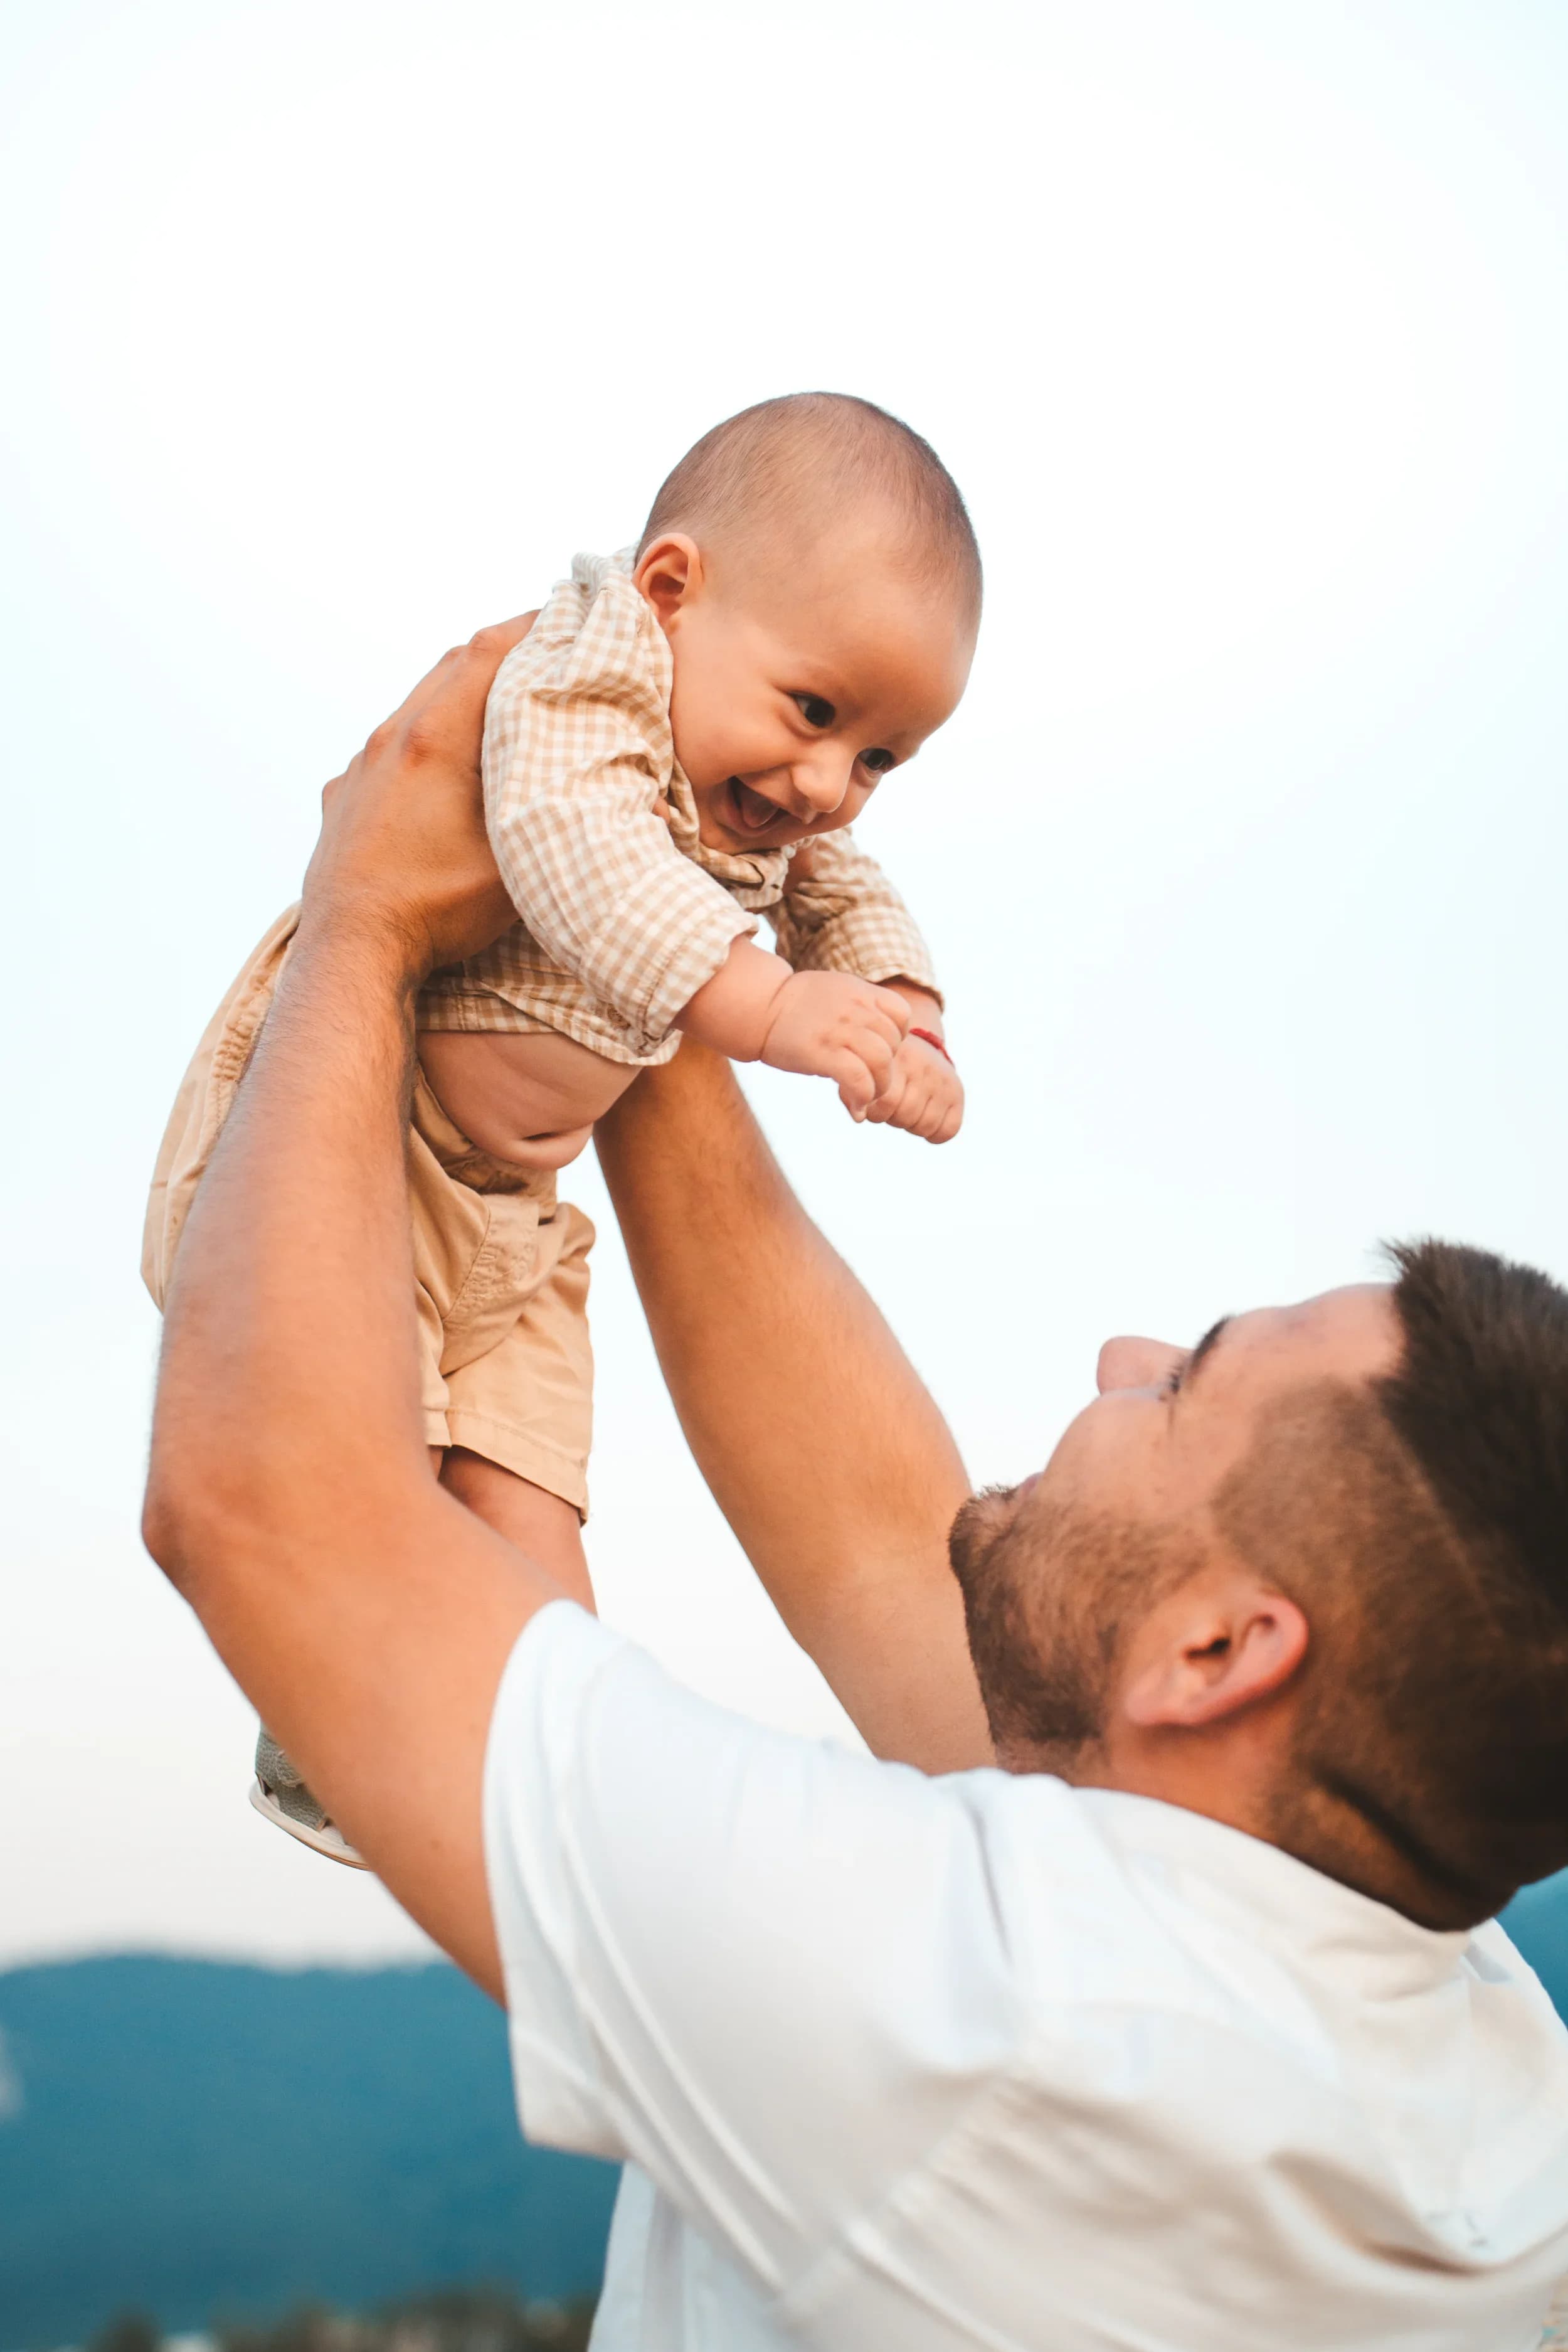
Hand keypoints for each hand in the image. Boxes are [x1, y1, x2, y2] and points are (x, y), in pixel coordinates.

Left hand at [300, 614, 537, 980]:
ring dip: (461, 694)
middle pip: (452, 666)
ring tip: (502, 705)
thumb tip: (633, 800)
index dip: (533, 624)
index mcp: (435, 739)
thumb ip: (567, 821)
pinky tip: (444, 768)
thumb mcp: (520, 867)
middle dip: (503, 651)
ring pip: (417, 704)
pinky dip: (425, 736)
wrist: (352, 951)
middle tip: (547, 650)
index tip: (568, 613)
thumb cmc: (435, 910)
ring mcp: (361, 766)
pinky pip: (389, 746)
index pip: (488, 651)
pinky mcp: (344, 795)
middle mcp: (391, 738)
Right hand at [759, 970, 910, 1117]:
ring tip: (864, 1098)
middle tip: (869, 1083)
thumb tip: (877, 1038)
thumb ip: (859, 1008)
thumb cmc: (792, 1005)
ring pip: (881, 1063)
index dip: (896, 1038)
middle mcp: (855, 1008)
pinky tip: (855, 1109)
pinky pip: (859, 1078)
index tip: (877, 1051)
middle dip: (886, 1070)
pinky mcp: (822, 1052)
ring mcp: (840, 1029)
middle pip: (893, 1044)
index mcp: (859, 991)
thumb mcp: (834, 991)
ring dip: (878, 1088)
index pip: (901, 1015)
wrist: (757, 1006)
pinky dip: (862, 1098)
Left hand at [865, 1032, 964, 1142]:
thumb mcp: (863, 1070)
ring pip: (925, 1126)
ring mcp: (942, 1080)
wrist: (918, 1041)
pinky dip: (935, 1134)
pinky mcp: (957, 1091)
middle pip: (905, 1117)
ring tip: (907, 1107)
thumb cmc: (882, 1065)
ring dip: (911, 1125)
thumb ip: (852, 1093)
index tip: (874, 1104)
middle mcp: (922, 1068)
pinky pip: (949, 1130)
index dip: (875, 1113)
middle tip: (893, 1104)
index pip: (885, 1105)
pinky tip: (924, 1118)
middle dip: (893, 1118)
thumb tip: (860, 1117)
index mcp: (895, 1060)